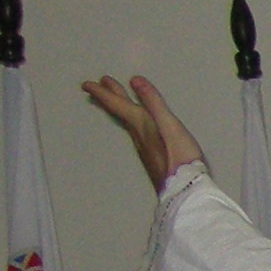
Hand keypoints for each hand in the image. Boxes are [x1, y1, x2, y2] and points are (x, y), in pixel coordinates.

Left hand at [83, 75, 205, 189]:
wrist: (183, 189)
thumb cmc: (179, 157)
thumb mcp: (169, 124)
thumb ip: (153, 102)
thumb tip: (135, 81)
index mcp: (141, 124)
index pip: (118, 104)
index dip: (103, 92)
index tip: (87, 84)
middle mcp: (138, 134)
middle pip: (119, 113)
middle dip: (107, 98)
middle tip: (94, 87)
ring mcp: (143, 146)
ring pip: (124, 122)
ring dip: (115, 108)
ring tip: (108, 100)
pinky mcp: (151, 155)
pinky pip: (133, 131)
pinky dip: (127, 120)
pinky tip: (132, 124)